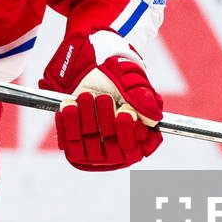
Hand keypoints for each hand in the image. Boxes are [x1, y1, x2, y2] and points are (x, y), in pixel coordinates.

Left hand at [40, 32, 163, 171]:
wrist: (87, 70)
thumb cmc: (115, 79)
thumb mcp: (131, 83)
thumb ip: (143, 99)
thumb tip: (153, 118)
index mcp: (138, 136)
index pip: (139, 147)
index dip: (130, 130)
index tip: (125, 112)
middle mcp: (118, 148)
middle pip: (114, 146)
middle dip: (106, 120)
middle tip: (103, 97)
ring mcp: (96, 151)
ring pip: (91, 145)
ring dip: (87, 118)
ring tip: (85, 96)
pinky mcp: (75, 148)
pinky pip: (70, 144)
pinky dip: (68, 124)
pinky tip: (69, 106)